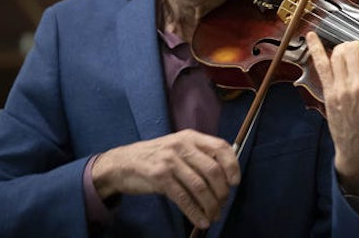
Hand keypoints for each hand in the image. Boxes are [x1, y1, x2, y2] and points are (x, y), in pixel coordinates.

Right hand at [92, 129, 239, 228]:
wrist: (123, 163)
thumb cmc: (156, 157)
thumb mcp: (178, 148)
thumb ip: (199, 156)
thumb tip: (225, 177)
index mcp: (190, 137)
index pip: (220, 147)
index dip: (232, 165)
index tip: (235, 182)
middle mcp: (182, 146)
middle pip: (213, 170)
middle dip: (222, 192)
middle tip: (222, 204)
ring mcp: (170, 160)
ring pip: (199, 187)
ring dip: (210, 205)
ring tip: (213, 215)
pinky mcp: (159, 177)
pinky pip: (183, 198)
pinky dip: (195, 212)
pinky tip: (201, 221)